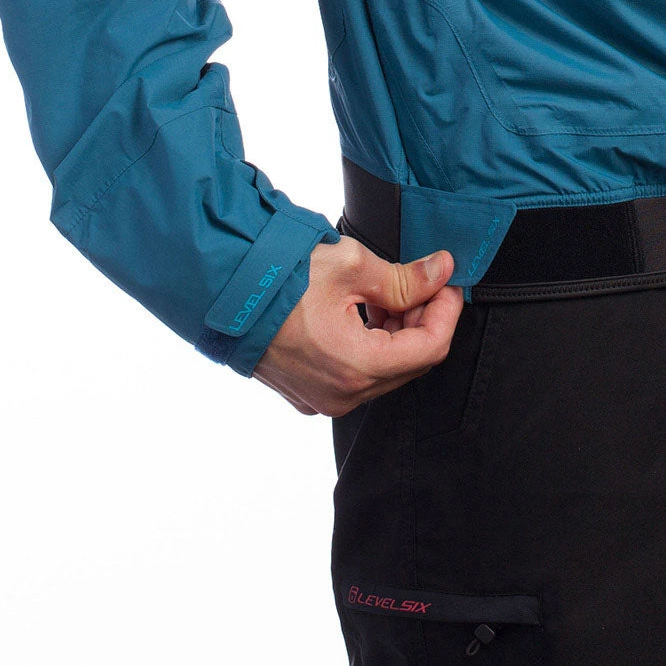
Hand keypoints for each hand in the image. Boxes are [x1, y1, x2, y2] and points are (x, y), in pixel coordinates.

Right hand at [250, 235, 462, 415]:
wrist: (218, 291)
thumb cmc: (275, 277)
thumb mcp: (350, 267)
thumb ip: (404, 278)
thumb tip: (440, 272)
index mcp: (357, 368)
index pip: (430, 348)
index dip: (446, 312)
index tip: (447, 283)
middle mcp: (342, 395)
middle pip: (410, 363)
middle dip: (423, 320)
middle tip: (421, 283)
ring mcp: (322, 397)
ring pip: (384, 370)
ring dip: (397, 332)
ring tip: (387, 293)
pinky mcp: (308, 392)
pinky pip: (357, 375)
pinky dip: (371, 345)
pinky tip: (364, 312)